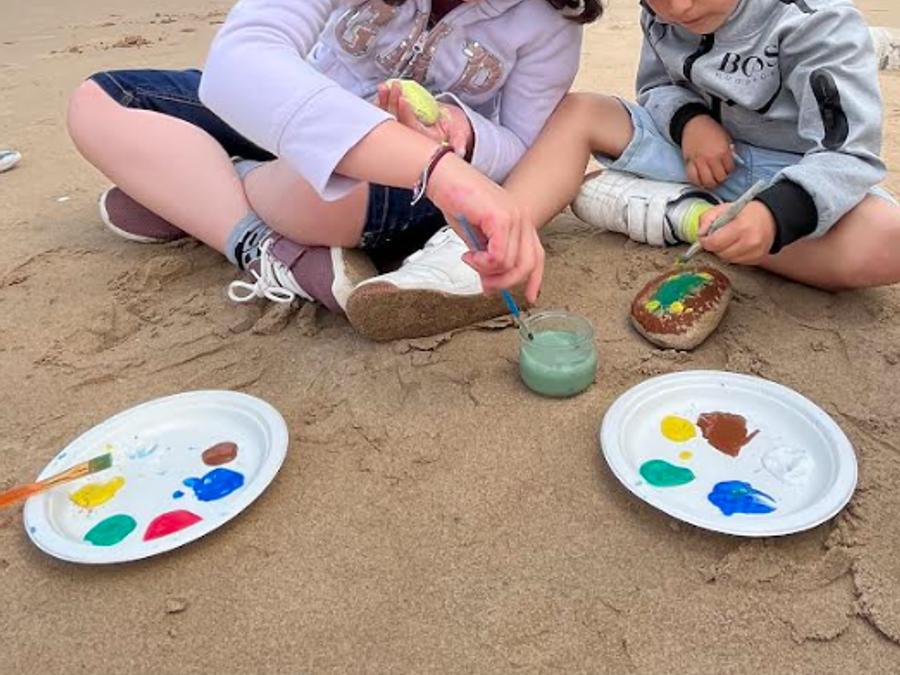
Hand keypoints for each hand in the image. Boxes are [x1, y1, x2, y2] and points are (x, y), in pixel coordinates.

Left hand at [377, 82, 473, 157]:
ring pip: (389, 119)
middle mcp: (409, 141)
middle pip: (396, 123)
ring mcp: (401, 134)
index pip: (412, 129)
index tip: (403, 99)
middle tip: (394, 86)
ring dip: (384, 102)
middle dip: (393, 104)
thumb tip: (459, 150)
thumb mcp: (459, 135)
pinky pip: (385, 116)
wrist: (446, 132)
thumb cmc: (452, 132)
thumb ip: (459, 141)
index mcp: (423, 144)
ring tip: (384, 86)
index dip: (406, 114)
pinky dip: (383, 103)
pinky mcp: (396, 126)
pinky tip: (383, 91)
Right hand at [425, 152, 543, 302]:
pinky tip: (469, 255)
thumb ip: (488, 259)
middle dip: (505, 282)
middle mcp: (522, 218)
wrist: (443, 178)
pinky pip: (499, 256)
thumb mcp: (476, 238)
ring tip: (470, 260)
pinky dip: (482, 263)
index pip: (537, 256)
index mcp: (520, 221)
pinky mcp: (501, 217)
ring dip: (487, 271)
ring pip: (511, 264)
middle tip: (485, 285)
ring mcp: (514, 217)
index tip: (531, 297)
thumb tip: (490, 282)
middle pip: (528, 264)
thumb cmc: (457, 201)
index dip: (536, 279)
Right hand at [681, 115, 734, 188]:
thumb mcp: (726, 138)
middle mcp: (711, 158)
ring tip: (712, 181)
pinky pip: (693, 178)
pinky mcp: (689, 163)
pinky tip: (701, 181)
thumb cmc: (711, 129)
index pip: (729, 169)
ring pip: (706, 181)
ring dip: (710, 184)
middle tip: (720, 177)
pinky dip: (697, 182)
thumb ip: (729, 151)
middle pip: (719, 178)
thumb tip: (731, 162)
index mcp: (722, 152)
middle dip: (721, 179)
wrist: (694, 124)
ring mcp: (699, 162)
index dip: (730, 171)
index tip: (728, 170)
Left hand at [698, 200, 776, 264]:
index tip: (705, 237)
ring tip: (729, 240)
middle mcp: (750, 242)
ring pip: (727, 259)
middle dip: (715, 246)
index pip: (714, 243)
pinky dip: (733, 255)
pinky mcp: (757, 259)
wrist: (771, 218)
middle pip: (720, 253)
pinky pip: (737, 262)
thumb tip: (700, 234)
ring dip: (723, 252)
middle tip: (718, 237)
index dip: (706, 241)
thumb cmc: (746, 212)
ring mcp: (755, 252)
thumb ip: (707, 218)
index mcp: (741, 227)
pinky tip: (737, 245)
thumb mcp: (724, 208)